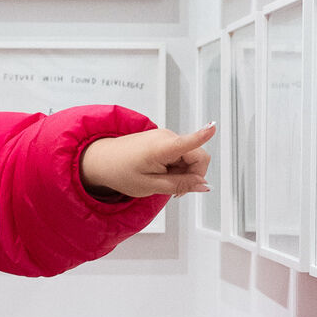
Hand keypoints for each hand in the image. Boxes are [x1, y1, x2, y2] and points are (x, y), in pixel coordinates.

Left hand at [81, 124, 215, 202]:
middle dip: (193, 175)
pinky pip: (181, 154)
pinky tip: (162, 174)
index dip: (203, 135)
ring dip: (183, 173)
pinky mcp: (164, 139)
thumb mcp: (151, 186)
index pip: (188, 141)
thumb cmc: (120, 171)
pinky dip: (176, 167)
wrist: (102, 160)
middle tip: (174, 189)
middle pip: (197, 156)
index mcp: (162, 147)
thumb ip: (180, 185)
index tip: (213, 127)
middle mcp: (166, 136)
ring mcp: (165, 136)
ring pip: (191, 156)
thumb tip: (203, 186)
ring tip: (162, 181)